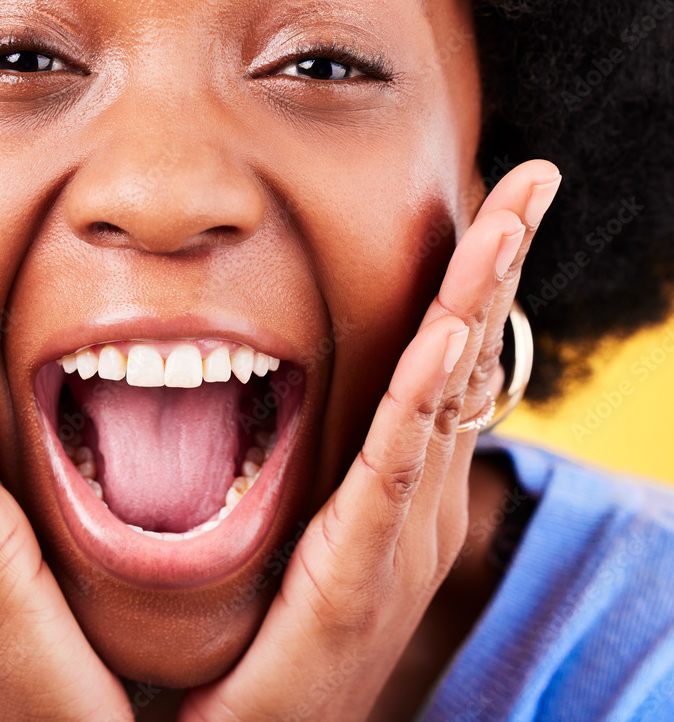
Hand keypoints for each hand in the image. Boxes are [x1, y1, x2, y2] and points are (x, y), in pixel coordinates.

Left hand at [178, 160, 560, 721]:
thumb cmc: (278, 630)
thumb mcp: (310, 525)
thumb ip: (324, 456)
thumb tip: (289, 378)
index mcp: (405, 481)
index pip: (448, 357)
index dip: (474, 277)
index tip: (496, 199)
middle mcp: (423, 497)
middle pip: (465, 358)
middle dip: (497, 264)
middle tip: (531, 179)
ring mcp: (403, 531)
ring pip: (446, 394)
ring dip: (476, 300)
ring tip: (507, 219)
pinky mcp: (364, 566)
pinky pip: (397, 465)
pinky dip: (425, 395)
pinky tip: (445, 333)